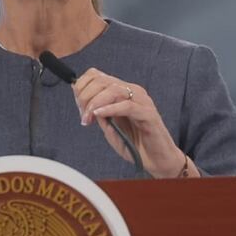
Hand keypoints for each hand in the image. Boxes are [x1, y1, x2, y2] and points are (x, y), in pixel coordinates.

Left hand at [73, 68, 191, 177]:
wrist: (157, 159)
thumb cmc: (135, 144)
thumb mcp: (110, 129)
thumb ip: (99, 116)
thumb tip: (84, 104)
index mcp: (123, 92)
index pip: (97, 76)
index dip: (82, 87)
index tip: (78, 105)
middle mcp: (132, 92)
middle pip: (102, 81)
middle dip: (86, 96)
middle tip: (83, 115)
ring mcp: (142, 101)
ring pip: (114, 90)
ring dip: (96, 103)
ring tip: (88, 117)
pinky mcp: (148, 113)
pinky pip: (127, 106)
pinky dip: (110, 109)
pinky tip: (99, 114)